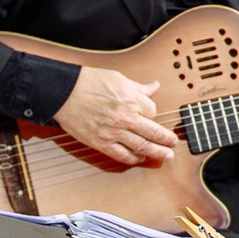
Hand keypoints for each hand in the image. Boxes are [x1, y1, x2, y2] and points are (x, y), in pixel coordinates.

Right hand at [56, 66, 178, 166]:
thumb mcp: (118, 79)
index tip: (151, 115)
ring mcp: (114, 132)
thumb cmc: (89, 82)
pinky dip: (133, 158)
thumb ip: (139, 87)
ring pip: (142, 146)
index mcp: (131, 100)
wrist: (64, 93)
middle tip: (173, 144)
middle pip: (153, 132)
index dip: (153, 113)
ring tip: (166, 156)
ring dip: (157, 152)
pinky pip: (122, 155)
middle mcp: (126, 118)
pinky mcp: (101, 143)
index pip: (153, 111)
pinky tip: (140, 158)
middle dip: (166, 139)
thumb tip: (154, 86)